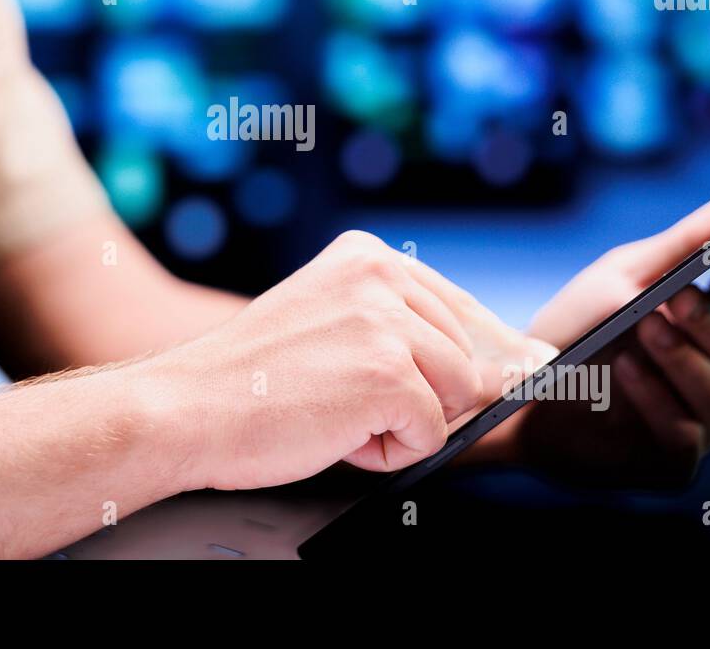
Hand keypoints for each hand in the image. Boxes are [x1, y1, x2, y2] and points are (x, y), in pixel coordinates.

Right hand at [142, 230, 556, 491]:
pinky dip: (390, 452)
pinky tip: (334, 432)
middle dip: (426, 395)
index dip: (481, 353)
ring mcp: (387, 322)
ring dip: (407, 422)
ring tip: (337, 413)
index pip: (460, 307)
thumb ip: (405, 329)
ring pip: (458, 394)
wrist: (186, 409)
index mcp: (366, 256)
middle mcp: (381, 275)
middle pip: (469, 355)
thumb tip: (516, 362)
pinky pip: (432, 433)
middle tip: (347, 401)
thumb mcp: (332, 325)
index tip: (524, 368)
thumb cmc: (252, 381)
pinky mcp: (389, 373)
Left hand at [508, 186, 709, 486]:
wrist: (516, 399)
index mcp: (704, 331)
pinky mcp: (673, 460)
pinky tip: (627, 368)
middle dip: (703, 318)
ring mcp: (697, 420)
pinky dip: (654, 396)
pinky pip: (681, 430)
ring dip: (678, 356)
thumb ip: (686, 243)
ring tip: (646, 327)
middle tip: (675, 295)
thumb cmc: (576, 333)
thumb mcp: (623, 277)